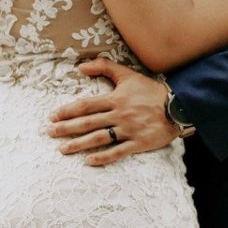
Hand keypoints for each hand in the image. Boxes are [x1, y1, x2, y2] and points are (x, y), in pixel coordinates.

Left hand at [47, 57, 179, 166]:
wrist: (178, 106)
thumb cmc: (150, 90)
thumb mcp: (128, 74)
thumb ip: (104, 67)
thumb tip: (80, 66)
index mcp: (115, 98)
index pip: (86, 105)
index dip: (67, 110)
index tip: (53, 116)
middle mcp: (119, 114)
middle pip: (87, 123)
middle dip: (66, 128)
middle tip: (50, 133)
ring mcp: (128, 130)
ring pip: (98, 138)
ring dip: (78, 144)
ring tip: (63, 149)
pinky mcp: (138, 143)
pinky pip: (117, 152)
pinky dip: (103, 157)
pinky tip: (89, 161)